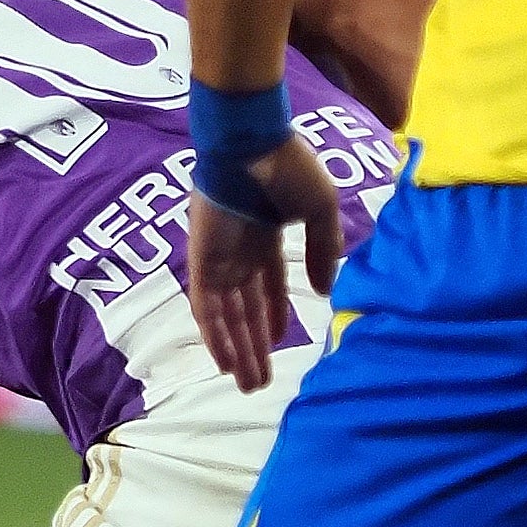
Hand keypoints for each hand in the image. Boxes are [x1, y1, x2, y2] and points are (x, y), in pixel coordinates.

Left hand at [187, 139, 343, 390]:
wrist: (252, 143)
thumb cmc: (289, 166)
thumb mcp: (321, 211)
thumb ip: (324, 250)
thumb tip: (324, 290)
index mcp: (264, 232)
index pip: (267, 282)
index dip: (275, 311)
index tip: (282, 339)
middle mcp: (239, 248)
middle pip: (246, 307)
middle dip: (255, 345)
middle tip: (262, 381)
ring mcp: (218, 255)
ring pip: (227, 315)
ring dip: (238, 351)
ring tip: (250, 384)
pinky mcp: (202, 260)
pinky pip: (205, 307)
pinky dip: (214, 337)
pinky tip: (226, 363)